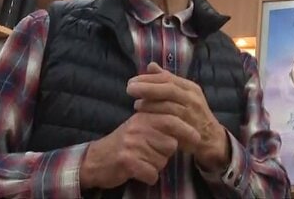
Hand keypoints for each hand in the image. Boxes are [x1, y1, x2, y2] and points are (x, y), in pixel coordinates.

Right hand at [79, 111, 199, 188]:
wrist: (96, 160)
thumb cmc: (125, 143)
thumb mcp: (141, 126)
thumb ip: (161, 122)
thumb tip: (189, 124)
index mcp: (143, 116)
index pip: (171, 120)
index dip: (186, 131)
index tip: (197, 139)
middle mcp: (138, 127)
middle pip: (170, 144)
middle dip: (166, 153)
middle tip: (152, 153)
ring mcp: (132, 144)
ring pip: (162, 161)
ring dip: (156, 165)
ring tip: (142, 160)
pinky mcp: (127, 161)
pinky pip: (151, 174)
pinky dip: (149, 177)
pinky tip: (139, 172)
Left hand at [127, 62, 230, 171]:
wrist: (210, 137)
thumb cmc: (192, 114)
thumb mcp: (182, 95)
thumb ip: (167, 82)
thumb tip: (151, 66)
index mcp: (190, 87)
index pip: (168, 78)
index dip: (149, 78)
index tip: (133, 80)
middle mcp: (192, 97)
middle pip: (169, 88)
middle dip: (148, 87)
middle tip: (130, 88)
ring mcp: (191, 112)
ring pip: (169, 104)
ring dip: (150, 103)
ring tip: (136, 104)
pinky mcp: (188, 127)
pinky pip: (170, 120)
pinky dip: (156, 117)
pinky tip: (144, 117)